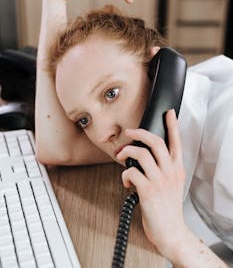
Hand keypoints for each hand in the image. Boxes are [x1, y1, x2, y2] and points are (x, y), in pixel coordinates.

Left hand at [116, 109, 185, 257]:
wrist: (171, 232)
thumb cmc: (168, 208)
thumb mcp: (172, 184)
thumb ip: (164, 168)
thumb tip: (143, 155)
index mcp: (176, 169)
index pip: (176, 142)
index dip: (173, 125)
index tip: (169, 113)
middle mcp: (169, 172)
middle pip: (156, 142)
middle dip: (140, 132)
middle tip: (130, 132)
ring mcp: (159, 181)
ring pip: (141, 154)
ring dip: (127, 152)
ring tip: (121, 157)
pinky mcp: (148, 191)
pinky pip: (131, 172)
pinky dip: (124, 174)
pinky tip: (126, 182)